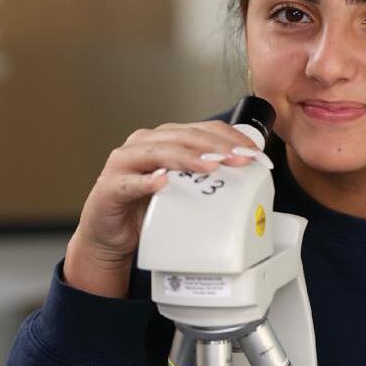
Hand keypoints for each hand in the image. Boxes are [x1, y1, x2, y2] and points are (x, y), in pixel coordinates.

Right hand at [64, 120, 258, 296]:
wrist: (111, 235)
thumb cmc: (149, 207)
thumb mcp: (185, 190)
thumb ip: (207, 178)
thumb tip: (248, 179)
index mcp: (166, 139)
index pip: (204, 129)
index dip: (231, 137)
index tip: (255, 152)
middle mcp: (146, 143)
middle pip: (186, 136)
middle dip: (217, 146)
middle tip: (241, 159)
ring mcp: (125, 162)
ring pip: (160, 152)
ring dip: (188, 157)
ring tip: (211, 165)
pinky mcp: (110, 186)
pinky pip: (129, 182)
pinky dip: (146, 181)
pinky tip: (162, 182)